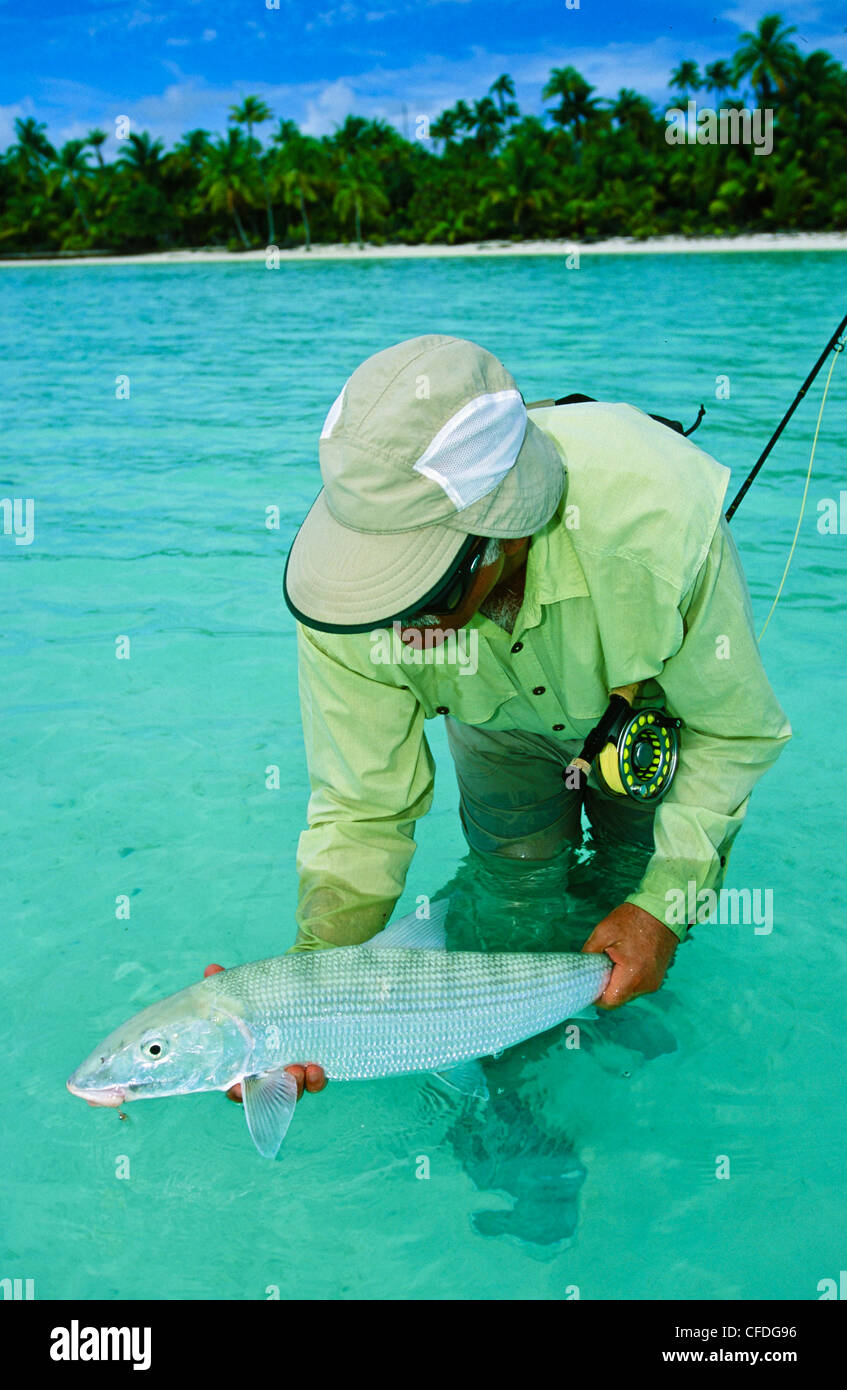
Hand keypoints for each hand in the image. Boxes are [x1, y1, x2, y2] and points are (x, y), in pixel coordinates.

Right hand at [203, 964, 326, 1101]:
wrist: (299, 989)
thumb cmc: (265, 998)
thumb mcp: (247, 991)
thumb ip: (228, 983)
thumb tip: (211, 969)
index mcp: (248, 1060)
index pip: (238, 1086)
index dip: (237, 1091)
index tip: (237, 1087)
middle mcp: (270, 1070)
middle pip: (268, 1093)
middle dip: (272, 1092)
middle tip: (279, 1075)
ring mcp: (292, 1069)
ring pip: (294, 1089)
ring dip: (297, 1085)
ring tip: (298, 1069)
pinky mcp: (313, 1064)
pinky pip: (315, 1082)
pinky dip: (316, 1080)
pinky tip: (316, 1067)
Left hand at [581, 903, 676, 1008]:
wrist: (663, 912)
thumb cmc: (632, 920)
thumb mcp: (603, 932)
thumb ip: (589, 953)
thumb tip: (580, 969)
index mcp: (632, 975)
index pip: (610, 1001)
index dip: (595, 996)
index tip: (587, 983)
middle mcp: (645, 985)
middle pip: (619, 999)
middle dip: (606, 989)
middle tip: (598, 970)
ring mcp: (654, 982)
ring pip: (628, 993)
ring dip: (617, 984)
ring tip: (612, 963)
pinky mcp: (657, 978)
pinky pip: (638, 986)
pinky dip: (628, 980)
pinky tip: (624, 963)